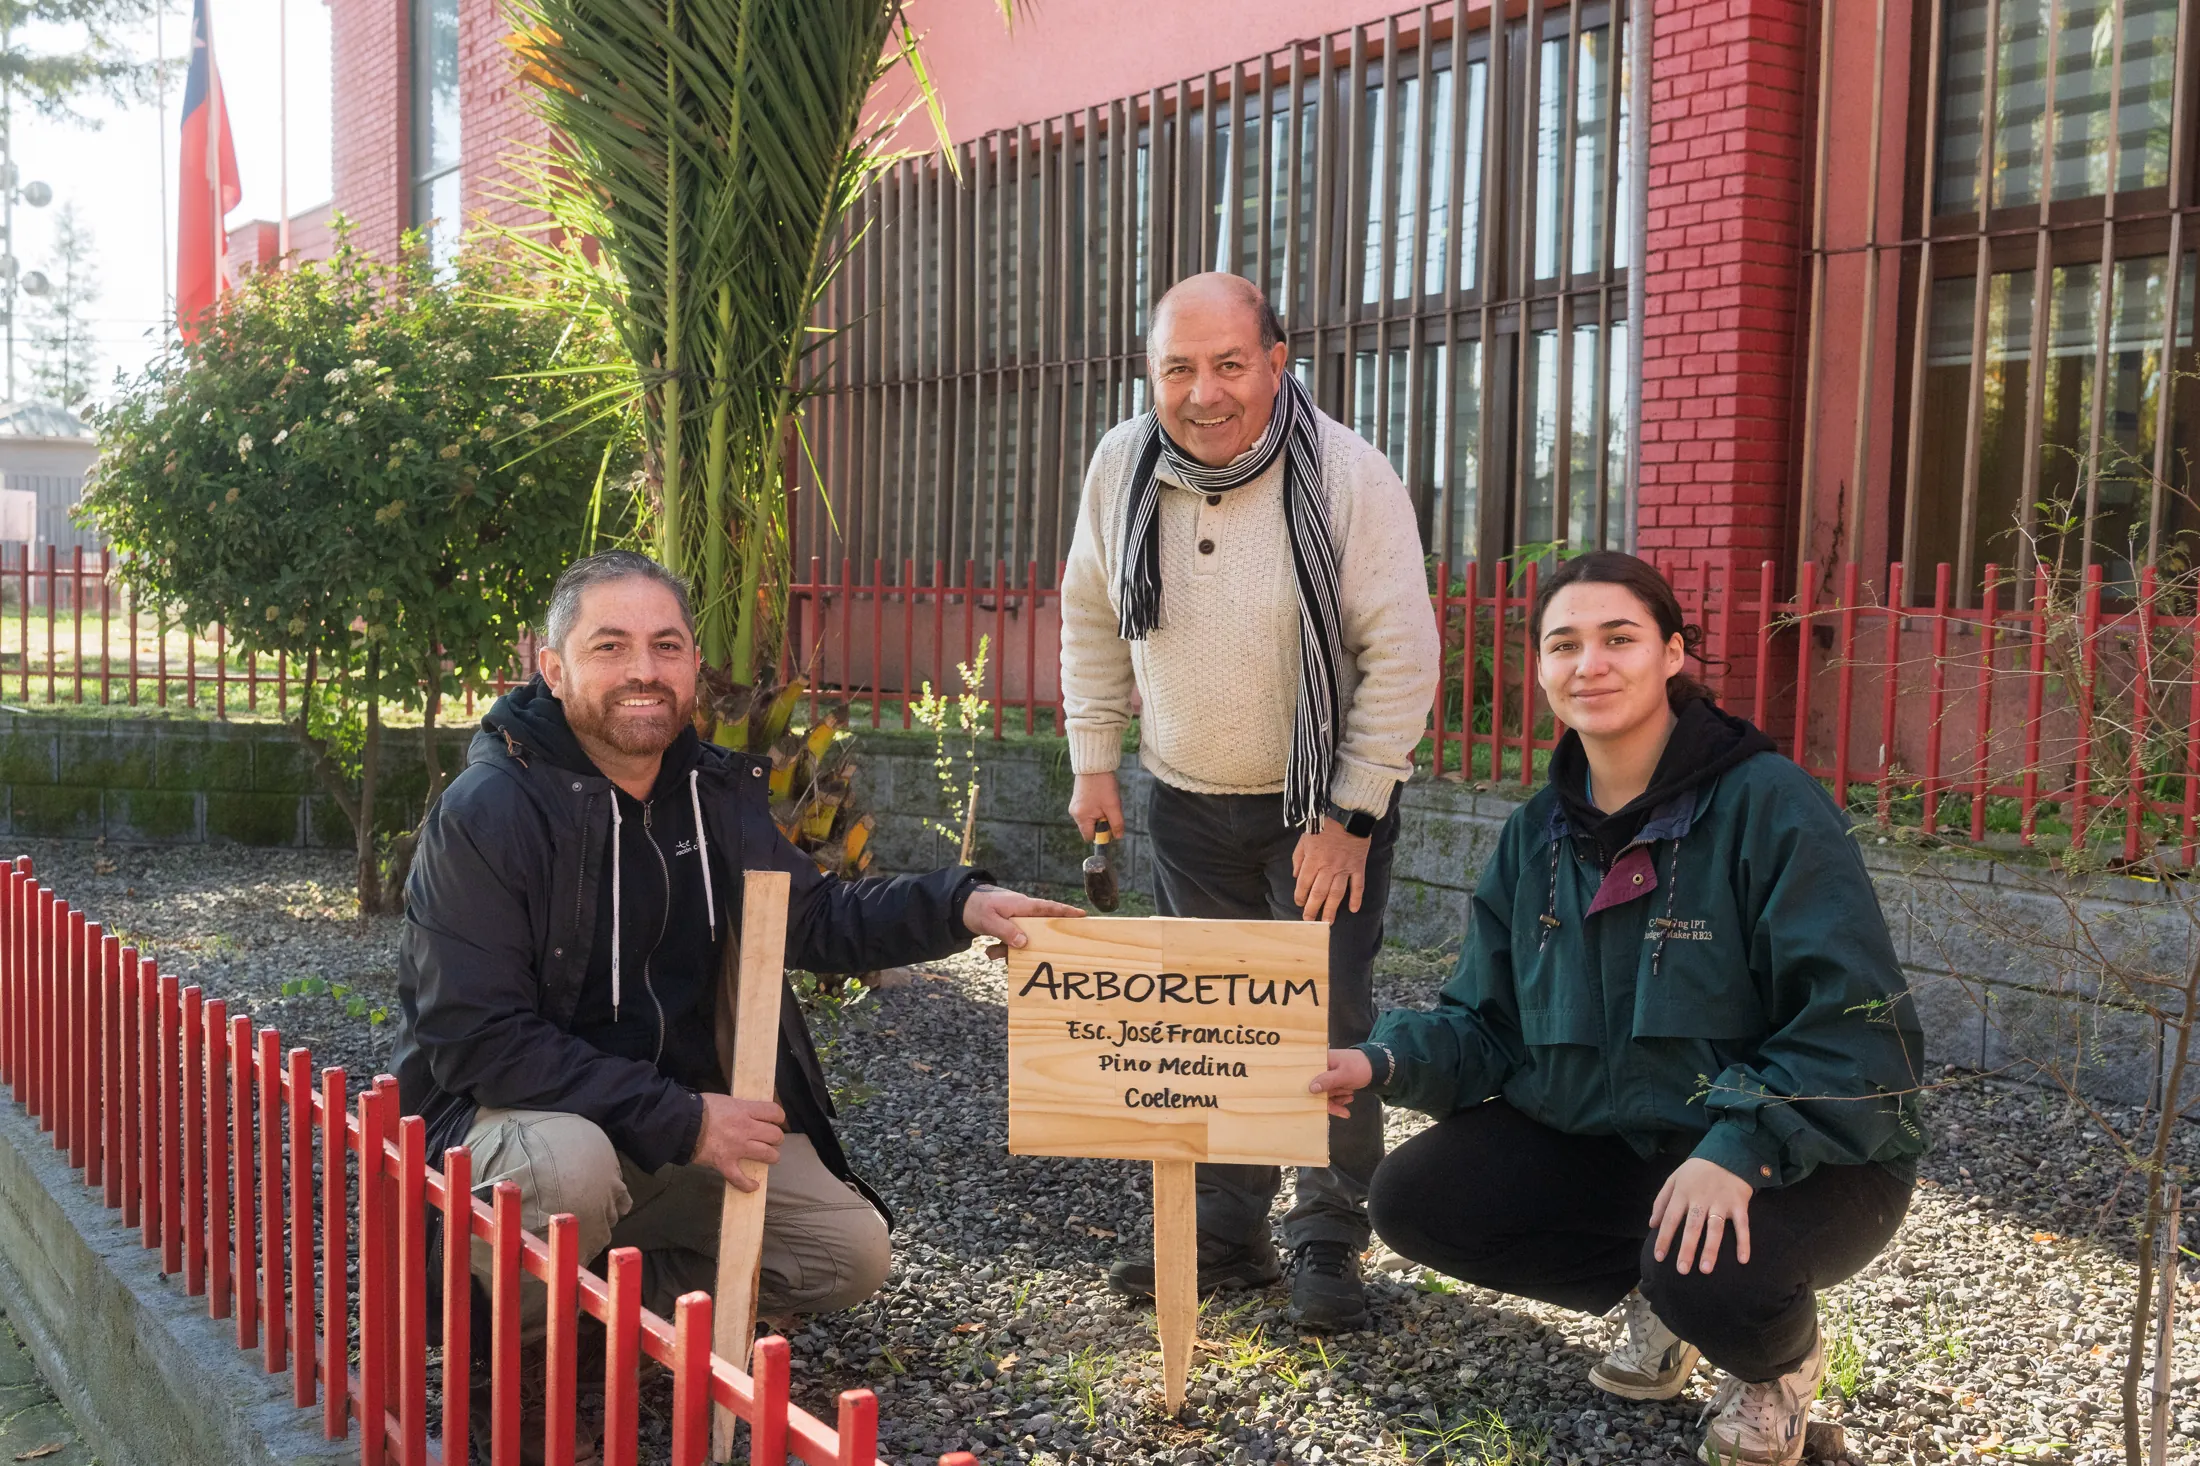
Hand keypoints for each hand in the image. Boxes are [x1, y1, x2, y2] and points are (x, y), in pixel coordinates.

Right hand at [692, 1093, 784, 1192]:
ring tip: (768, 1157)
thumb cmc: (699, 1107)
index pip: (774, 1113)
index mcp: (745, 1111)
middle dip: (776, 1138)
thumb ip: (739, 1108)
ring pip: (767, 1155)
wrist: (681, 1124)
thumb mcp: (725, 1100)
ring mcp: (737, 1148)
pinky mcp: (725, 1163)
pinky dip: (748, 1184)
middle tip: (770, 1139)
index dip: (779, 1117)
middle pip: (775, 1135)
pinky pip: (740, 1178)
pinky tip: (753, 1185)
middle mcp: (746, 1129)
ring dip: (771, 1157)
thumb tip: (748, 1112)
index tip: (776, 1121)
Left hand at [960, 884, 1084, 958]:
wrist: (961, 904)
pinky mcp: (1009, 930)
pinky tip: (990, 953)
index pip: (1048, 908)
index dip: (1065, 912)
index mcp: (1022, 905)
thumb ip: (1006, 931)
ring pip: (1024, 940)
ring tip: (993, 953)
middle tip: (1049, 953)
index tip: (1082, 916)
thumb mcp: (989, 919)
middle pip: (1040, 929)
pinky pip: (1012, 944)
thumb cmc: (978, 906)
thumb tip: (1024, 942)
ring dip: (1011, 951)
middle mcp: (1023, 914)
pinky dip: (1003, 951)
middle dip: (1040, 943)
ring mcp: (1017, 922)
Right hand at [1068, 772, 1123, 840]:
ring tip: (1106, 800)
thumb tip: (1118, 837)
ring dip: (1101, 814)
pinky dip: (1097, 807)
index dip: (1102, 835)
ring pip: (1091, 818)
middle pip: (1090, 828)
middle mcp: (1075, 813)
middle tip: (1109, 808)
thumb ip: (1116, 824)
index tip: (1111, 824)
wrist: (1094, 764)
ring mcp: (1075, 806)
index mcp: (1081, 817)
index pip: (1090, 837)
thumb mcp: (1113, 806)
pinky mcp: (1078, 799)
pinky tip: (1101, 796)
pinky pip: (1089, 810)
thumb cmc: (1103, 784)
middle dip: (1102, 822)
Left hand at [1292, 821, 1370, 922]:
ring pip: (1337, 893)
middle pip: (1319, 893)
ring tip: (1327, 923)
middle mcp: (1328, 867)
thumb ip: (1298, 858)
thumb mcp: (1304, 839)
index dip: (1300, 896)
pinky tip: (1353, 909)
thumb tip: (1295, 877)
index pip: (1303, 884)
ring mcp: (1344, 868)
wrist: (1348, 814)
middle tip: (1310, 922)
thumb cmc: (1324, 825)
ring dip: (1332, 909)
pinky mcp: (1358, 866)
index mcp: (1313, 860)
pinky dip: (1356, 898)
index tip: (1299, 904)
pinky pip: (1358, 885)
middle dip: (1313, 909)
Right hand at [1307, 1047, 1373, 1118]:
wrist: (1375, 1066)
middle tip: (1342, 1110)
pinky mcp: (1333, 1082)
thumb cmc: (1359, 1066)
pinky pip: (1331, 1094)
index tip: (1321, 1106)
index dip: (1312, 1093)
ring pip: (1325, 1093)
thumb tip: (1311, 1088)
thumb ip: (1327, 1081)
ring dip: (1336, 1100)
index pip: (1310, 1078)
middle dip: (1329, 1100)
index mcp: (1320, 1061)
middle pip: (1317, 1088)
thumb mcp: (1344, 1074)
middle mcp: (1320, 1068)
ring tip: (1350, 1097)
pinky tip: (1349, 1099)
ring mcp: (1326, 1076)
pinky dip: (1339, 1099)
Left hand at [1649, 1157, 1754, 1274]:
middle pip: (1692, 1227)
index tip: (1659, 1257)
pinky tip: (1743, 1260)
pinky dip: (1744, 1242)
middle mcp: (1701, 1198)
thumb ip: (1661, 1201)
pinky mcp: (1739, 1204)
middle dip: (1686, 1249)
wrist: (1728, 1153)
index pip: (1670, 1218)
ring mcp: (1721, 1202)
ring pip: (1715, 1229)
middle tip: (1682, 1270)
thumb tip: (1652, 1225)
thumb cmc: (1697, 1171)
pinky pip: (1742, 1225)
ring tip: (1705, 1269)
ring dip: (1711, 1250)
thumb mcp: (1674, 1179)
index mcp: (1683, 1192)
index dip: (1664, 1238)